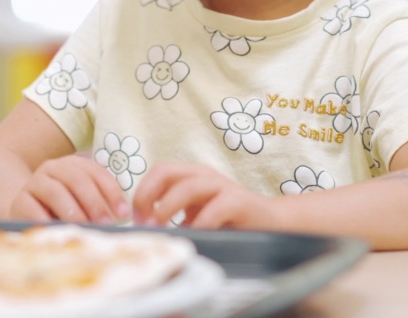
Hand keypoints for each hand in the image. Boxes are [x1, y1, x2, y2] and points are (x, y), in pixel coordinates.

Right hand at [9, 154, 131, 223]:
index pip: (96, 173)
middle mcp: (52, 168)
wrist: (23, 211)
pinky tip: (60, 231)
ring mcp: (34, 183)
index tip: (124, 213)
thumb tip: (123, 219)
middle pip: (77, 179)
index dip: (112, 192)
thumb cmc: (61, 209)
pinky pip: (34, 210)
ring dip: (74, 211)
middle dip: (94, 202)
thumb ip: (97, 203)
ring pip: (56, 192)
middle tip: (107, 222)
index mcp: (72, 164)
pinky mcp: (19, 201)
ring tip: (86, 227)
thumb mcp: (80, 201)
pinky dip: (48, 221)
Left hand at [132, 163, 275, 229]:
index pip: (159, 171)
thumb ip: (173, 217)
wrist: (271, 223)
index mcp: (191, 176)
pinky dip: (201, 223)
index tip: (136, 219)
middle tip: (144, 222)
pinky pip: (216, 208)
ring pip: (188, 186)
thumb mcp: (195, 217)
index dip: (142, 193)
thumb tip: (144, 231)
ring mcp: (222, 186)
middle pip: (166, 171)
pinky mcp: (239, 201)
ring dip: (168, 207)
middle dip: (148, 195)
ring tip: (161, 227)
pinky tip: (194, 236)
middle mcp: (204, 176)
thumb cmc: (228, 222)